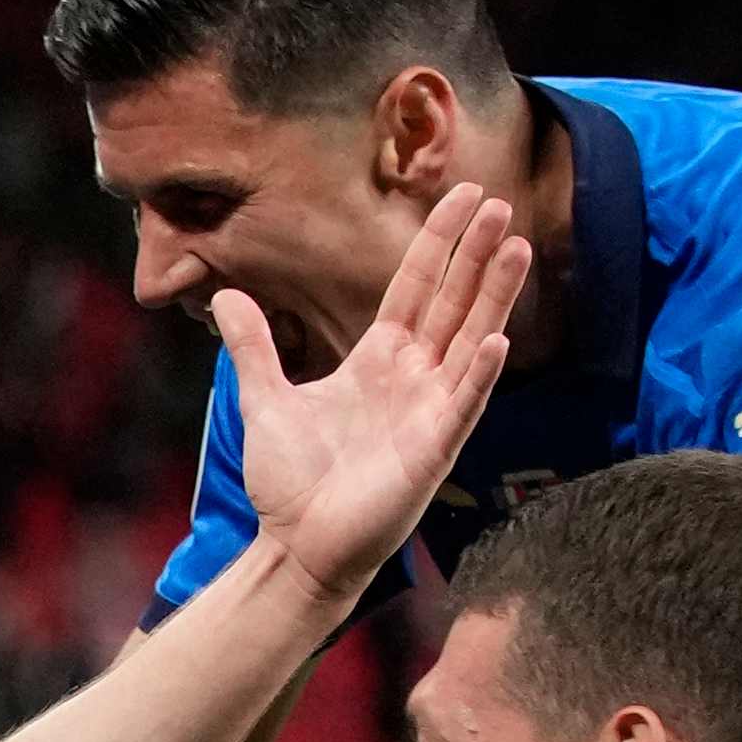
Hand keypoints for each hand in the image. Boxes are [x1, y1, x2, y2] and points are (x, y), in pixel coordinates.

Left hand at [225, 184, 530, 599]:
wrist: (296, 546)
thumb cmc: (291, 482)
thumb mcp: (265, 399)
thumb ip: (254, 345)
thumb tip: (225, 294)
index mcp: (379, 360)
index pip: (417, 287)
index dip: (439, 242)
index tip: (461, 196)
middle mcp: (413, 378)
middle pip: (453, 302)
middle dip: (476, 253)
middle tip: (499, 201)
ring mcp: (429, 412)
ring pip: (470, 341)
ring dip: (494, 297)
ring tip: (517, 246)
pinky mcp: (433, 451)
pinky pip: (462, 405)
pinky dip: (479, 374)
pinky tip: (498, 340)